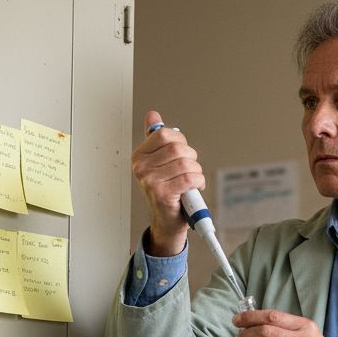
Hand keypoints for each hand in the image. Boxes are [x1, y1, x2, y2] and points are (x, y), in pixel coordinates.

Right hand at [131, 109, 203, 255]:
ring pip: (186, 163)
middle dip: (191, 158)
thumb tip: (152, 115)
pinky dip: (198, 182)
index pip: (164, 134)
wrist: (167, 221)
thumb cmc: (166, 191)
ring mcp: (150, 181)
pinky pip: (190, 178)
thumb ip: (155, 139)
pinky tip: (194, 188)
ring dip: (196, 172)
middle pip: (177, 148)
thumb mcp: (158, 163)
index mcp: (139, 156)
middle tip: (190, 169)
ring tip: (192, 180)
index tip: (182, 153)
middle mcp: (141, 168)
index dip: (181, 141)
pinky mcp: (162, 194)